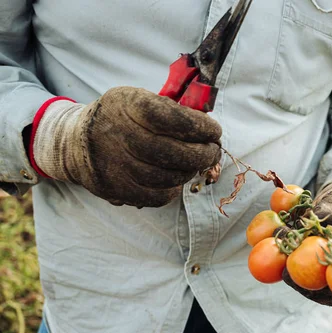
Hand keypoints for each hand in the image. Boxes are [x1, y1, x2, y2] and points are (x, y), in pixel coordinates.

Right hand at [32, 87, 221, 207]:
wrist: (77, 142)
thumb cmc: (121, 117)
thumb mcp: (138, 98)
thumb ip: (171, 108)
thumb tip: (208, 127)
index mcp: (125, 105)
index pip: (171, 118)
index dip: (199, 126)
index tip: (214, 130)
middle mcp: (118, 135)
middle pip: (173, 152)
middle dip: (203, 153)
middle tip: (213, 150)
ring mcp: (115, 166)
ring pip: (169, 177)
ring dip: (191, 170)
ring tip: (197, 162)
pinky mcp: (117, 190)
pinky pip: (158, 196)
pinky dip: (174, 187)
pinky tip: (177, 176)